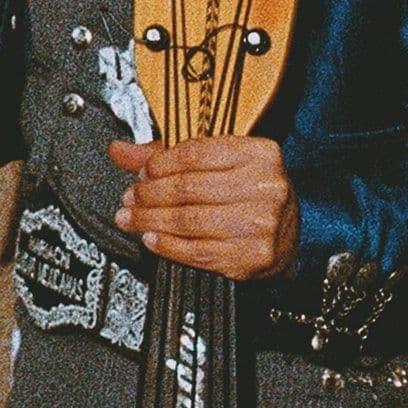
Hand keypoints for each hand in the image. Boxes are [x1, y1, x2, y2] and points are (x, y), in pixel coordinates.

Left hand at [113, 136, 299, 280]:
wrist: (289, 237)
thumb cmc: (249, 193)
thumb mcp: (217, 164)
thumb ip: (167, 155)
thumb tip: (118, 151)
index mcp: (259, 154)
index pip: (194, 153)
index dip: (158, 164)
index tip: (141, 173)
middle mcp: (266, 187)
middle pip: (187, 189)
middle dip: (148, 195)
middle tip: (129, 199)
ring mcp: (262, 224)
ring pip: (188, 221)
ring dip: (150, 221)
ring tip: (131, 219)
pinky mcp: (254, 256)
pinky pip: (198, 251)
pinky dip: (167, 246)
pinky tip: (152, 239)